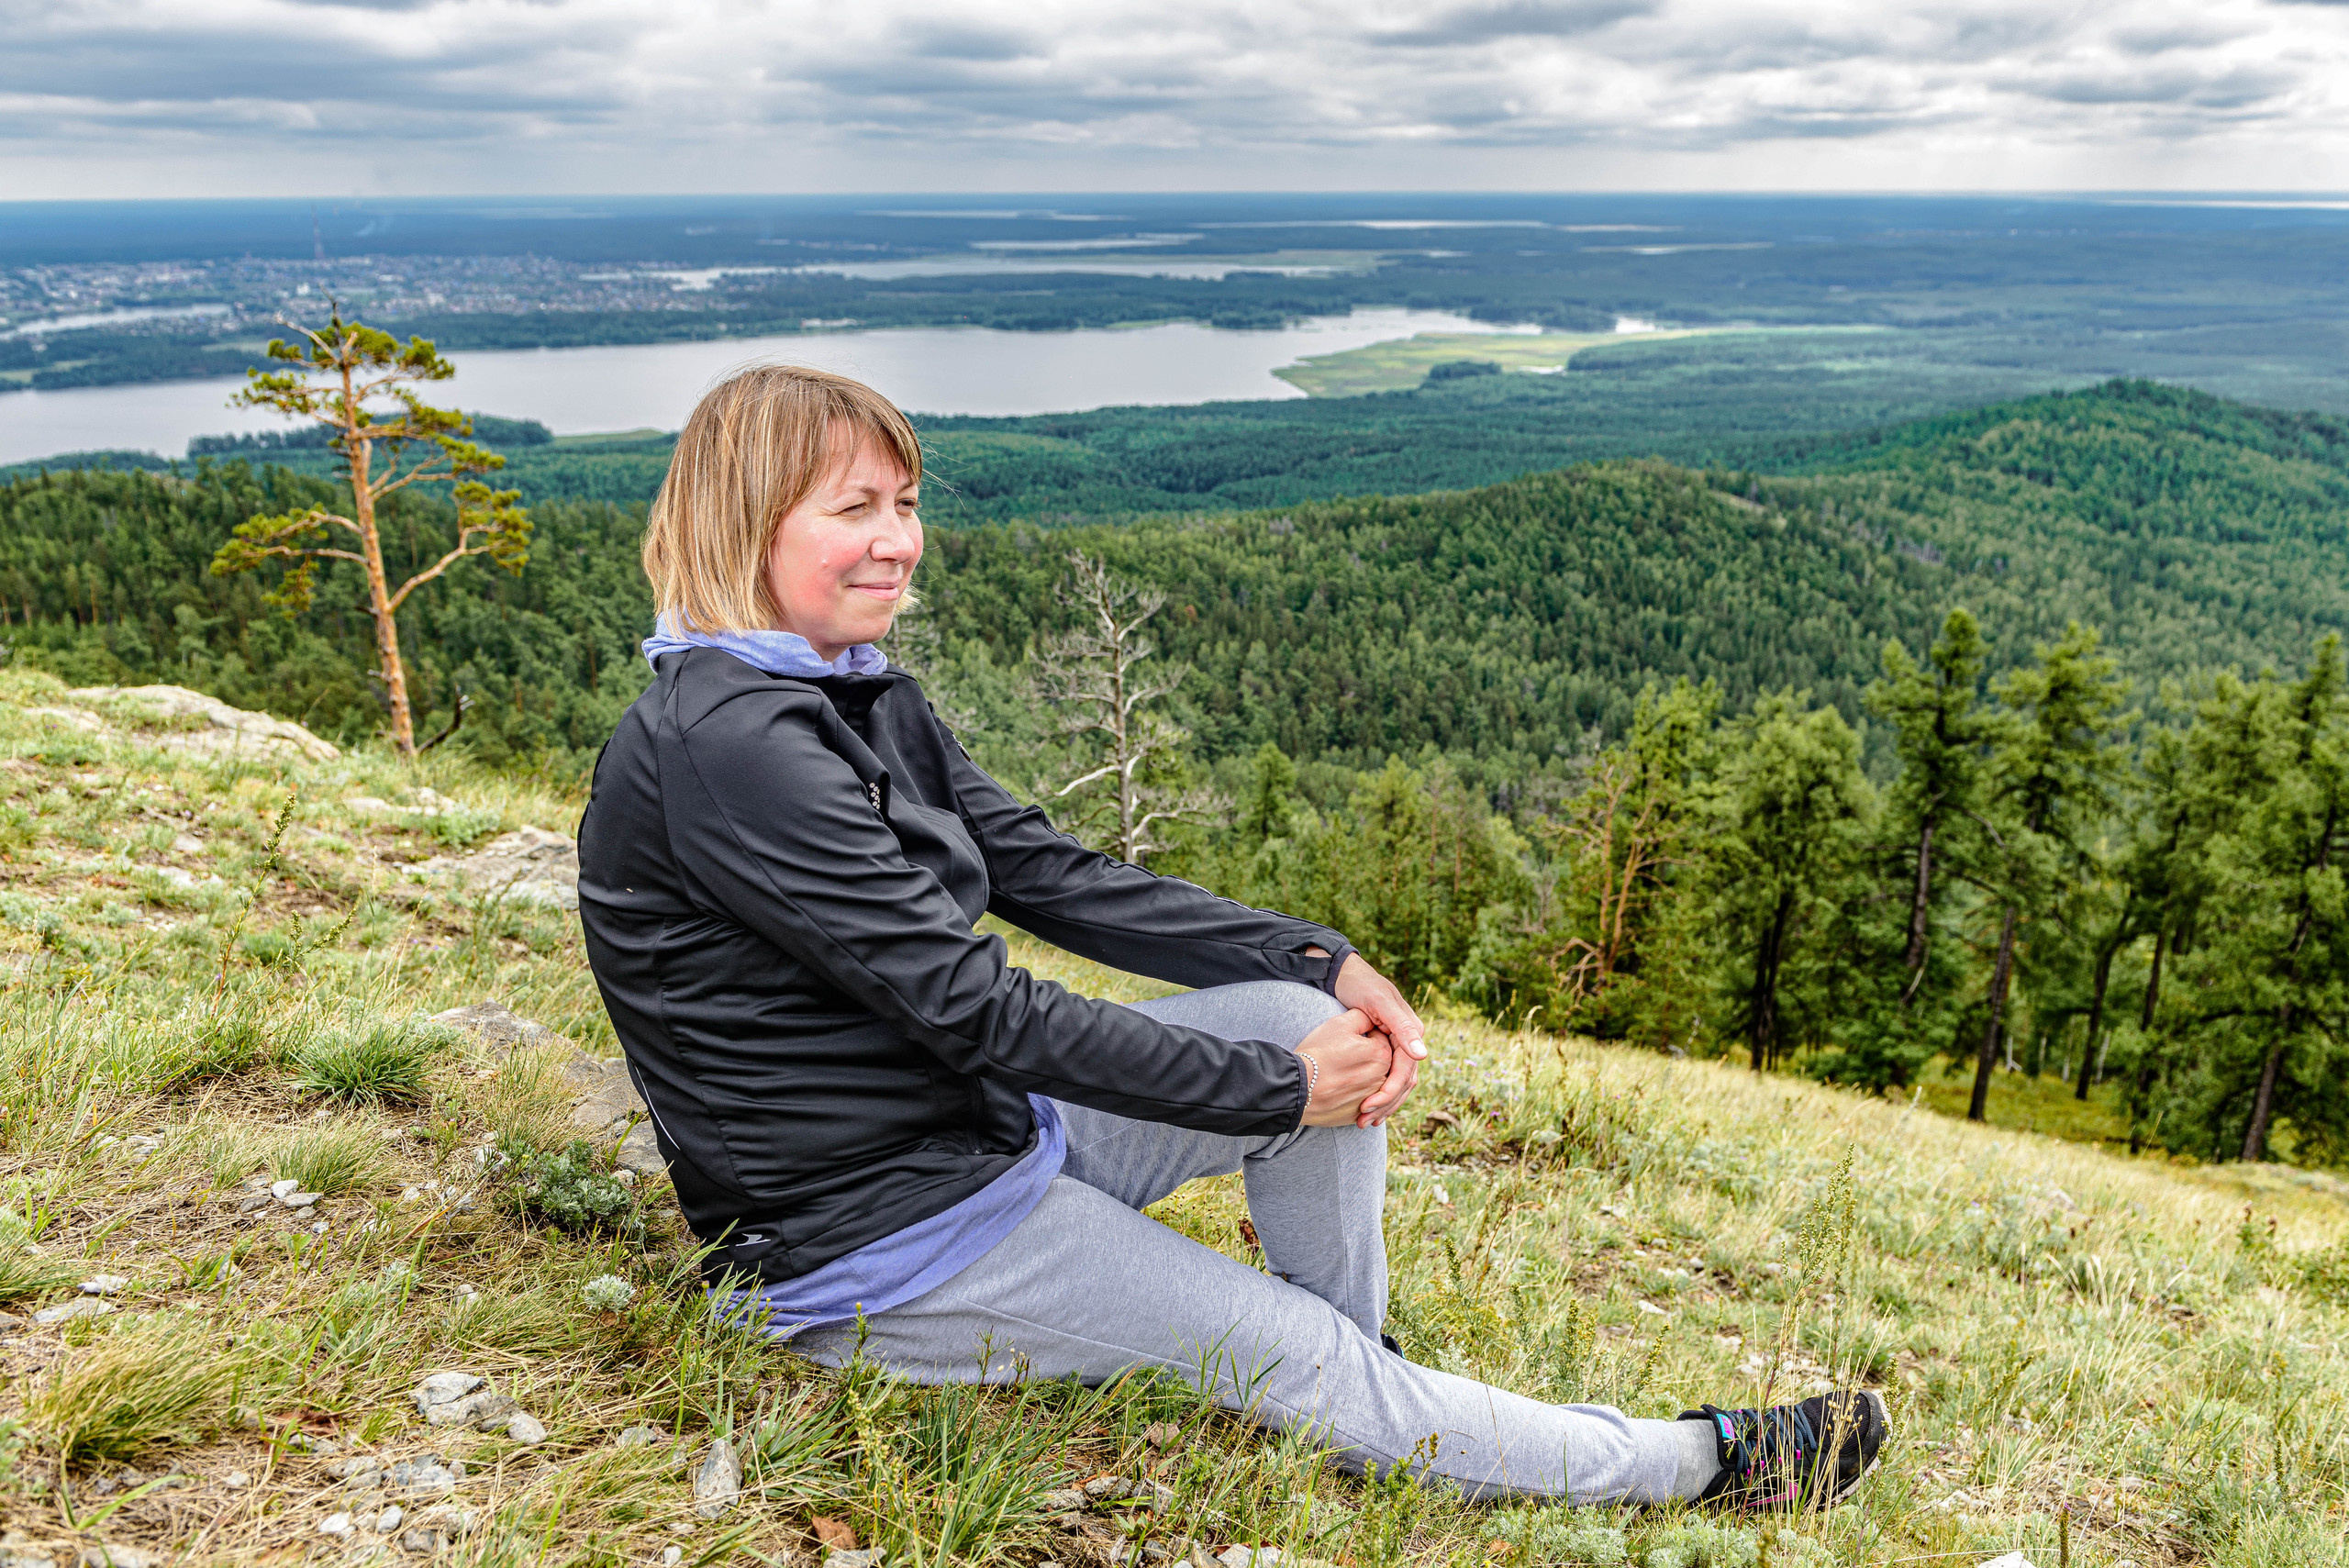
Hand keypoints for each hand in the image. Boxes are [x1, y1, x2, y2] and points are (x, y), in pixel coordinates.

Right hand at [1294, 1007, 1395, 1126]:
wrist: (1298, 1087)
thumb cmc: (1317, 1053)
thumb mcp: (1339, 1024)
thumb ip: (1362, 1017)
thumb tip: (1371, 1017)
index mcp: (1382, 1054)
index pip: (1380, 1038)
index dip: (1364, 1035)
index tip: (1348, 1039)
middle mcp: (1384, 1078)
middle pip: (1380, 1061)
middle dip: (1366, 1057)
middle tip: (1344, 1056)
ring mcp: (1373, 1099)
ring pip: (1374, 1082)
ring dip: (1364, 1077)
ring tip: (1341, 1073)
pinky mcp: (1361, 1114)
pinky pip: (1365, 1102)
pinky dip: (1358, 1096)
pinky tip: (1341, 1090)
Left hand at [1320, 952, 1426, 1127]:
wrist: (1347, 976)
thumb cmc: (1362, 987)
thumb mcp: (1380, 1003)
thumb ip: (1403, 1026)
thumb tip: (1423, 1054)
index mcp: (1412, 1030)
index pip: (1406, 1070)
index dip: (1389, 1091)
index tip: (1368, 1107)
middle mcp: (1410, 1040)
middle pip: (1405, 1081)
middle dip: (1385, 1103)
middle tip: (1363, 1121)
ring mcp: (1400, 1046)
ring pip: (1399, 1084)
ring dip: (1384, 1104)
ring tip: (1364, 1121)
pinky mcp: (1387, 1049)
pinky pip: (1388, 1077)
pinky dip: (1379, 1093)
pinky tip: (1366, 1107)